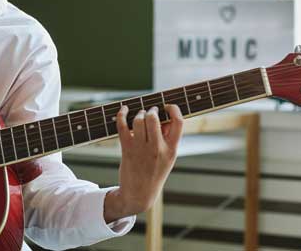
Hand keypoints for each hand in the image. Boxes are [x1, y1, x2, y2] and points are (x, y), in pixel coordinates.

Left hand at [104, 104, 183, 222]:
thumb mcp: (168, 158)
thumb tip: (163, 117)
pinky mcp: (127, 149)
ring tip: (139, 116)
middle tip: (150, 111)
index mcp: (171, 150)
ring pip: (138, 120)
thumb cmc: (154, 172)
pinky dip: (121, 114)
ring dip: (138, 114)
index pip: (178, 122)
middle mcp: (157, 148)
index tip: (167, 106)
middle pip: (153, 118)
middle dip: (151, 110)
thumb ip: (167, 139)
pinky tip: (123, 110)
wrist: (139, 193)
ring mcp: (141, 149)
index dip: (174, 109)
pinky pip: (122, 126)